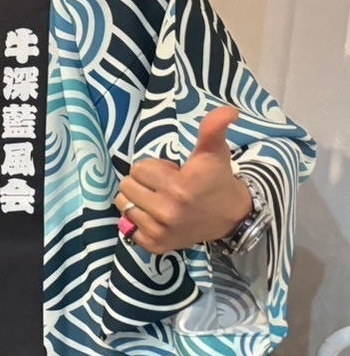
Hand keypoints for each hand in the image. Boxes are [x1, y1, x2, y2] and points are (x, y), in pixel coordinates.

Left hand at [115, 106, 254, 254]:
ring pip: (124, 205)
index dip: (154, 168)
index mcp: (179, 187)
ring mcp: (160, 231)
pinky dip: (138, 220)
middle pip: (127, 186)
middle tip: (166, 187)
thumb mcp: (214, 152)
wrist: (230, 216)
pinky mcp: (155, 245)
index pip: (139, 169)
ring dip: (137, 200)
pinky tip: (158, 217)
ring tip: (160, 200)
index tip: (173, 173)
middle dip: (143, 182)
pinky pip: (127, 226)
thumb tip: (229, 110)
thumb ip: (213, 128)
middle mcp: (168, 211)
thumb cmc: (217, 179)